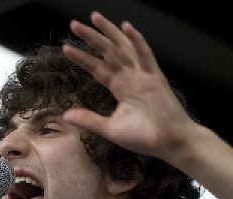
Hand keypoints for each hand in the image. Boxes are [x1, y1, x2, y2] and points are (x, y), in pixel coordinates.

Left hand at [62, 11, 232, 198]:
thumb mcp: (109, 128)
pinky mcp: (155, 78)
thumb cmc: (144, 137)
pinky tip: (127, 27)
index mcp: (121, 88)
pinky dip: (137, 41)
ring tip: (95, 18)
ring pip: (124, 48)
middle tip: (74, 24)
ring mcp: (143, 75)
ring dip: (109, 32)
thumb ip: (89, 120)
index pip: (98, 68)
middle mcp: (131, 77)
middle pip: (107, 52)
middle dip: (91, 38)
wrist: (168, 143)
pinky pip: (145, 55)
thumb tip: (66, 115)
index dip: (83, 58)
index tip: (67, 48)